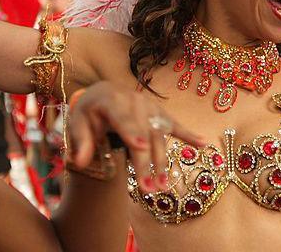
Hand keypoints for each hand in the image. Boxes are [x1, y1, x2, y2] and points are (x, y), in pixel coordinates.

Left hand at [65, 81, 204, 191]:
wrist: (104, 92)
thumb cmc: (89, 111)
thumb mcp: (77, 122)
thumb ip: (80, 142)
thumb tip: (79, 162)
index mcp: (111, 100)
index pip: (122, 118)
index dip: (132, 132)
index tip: (140, 147)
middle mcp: (134, 101)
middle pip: (143, 134)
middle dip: (146, 162)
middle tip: (148, 189)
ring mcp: (150, 107)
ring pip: (159, 136)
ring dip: (162, 161)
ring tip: (162, 186)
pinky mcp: (160, 113)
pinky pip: (175, 125)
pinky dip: (189, 135)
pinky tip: (204, 144)